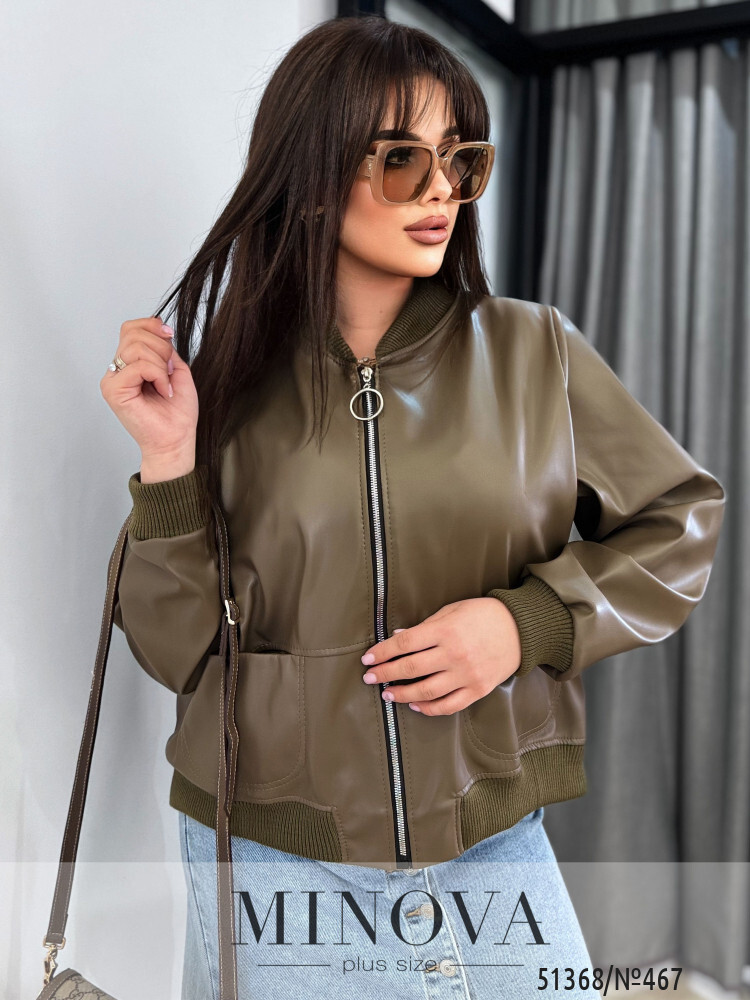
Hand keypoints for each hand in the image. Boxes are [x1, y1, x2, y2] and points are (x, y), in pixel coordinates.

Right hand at [100, 316, 197, 464]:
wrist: (176, 441)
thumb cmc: (177, 414)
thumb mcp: (177, 370)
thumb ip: (165, 348)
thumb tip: (159, 327)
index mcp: (130, 365)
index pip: (130, 328)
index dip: (151, 325)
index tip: (169, 334)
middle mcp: (117, 371)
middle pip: (132, 333)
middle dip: (161, 347)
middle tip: (170, 371)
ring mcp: (112, 380)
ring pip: (135, 347)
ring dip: (160, 364)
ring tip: (166, 385)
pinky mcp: (113, 391)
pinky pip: (138, 366)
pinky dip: (158, 375)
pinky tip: (163, 391)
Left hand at [360, 597, 521, 715]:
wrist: (521, 629)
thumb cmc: (482, 615)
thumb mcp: (451, 611)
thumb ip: (424, 627)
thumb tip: (397, 639)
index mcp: (445, 630)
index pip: (404, 644)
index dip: (382, 652)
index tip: (368, 658)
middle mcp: (454, 654)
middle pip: (410, 669)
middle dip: (385, 674)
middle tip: (370, 678)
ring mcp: (466, 675)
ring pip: (426, 692)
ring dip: (402, 695)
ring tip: (388, 694)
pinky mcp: (478, 690)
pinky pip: (448, 705)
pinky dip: (429, 708)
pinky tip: (415, 705)